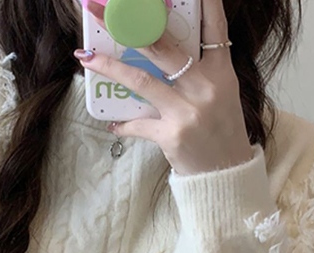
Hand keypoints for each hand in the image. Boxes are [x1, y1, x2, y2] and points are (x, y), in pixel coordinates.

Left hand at [76, 0, 254, 175]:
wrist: (225, 175)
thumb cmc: (220, 133)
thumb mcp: (220, 95)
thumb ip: (199, 73)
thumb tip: (160, 55)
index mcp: (221, 73)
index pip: (214, 28)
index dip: (205, 3)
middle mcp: (205, 87)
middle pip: (163, 46)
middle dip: (131, 24)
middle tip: (102, 10)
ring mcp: (187, 111)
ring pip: (142, 80)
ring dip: (110, 67)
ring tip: (87, 57)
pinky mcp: (171, 135)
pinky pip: (138, 124)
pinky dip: (123, 123)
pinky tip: (113, 123)